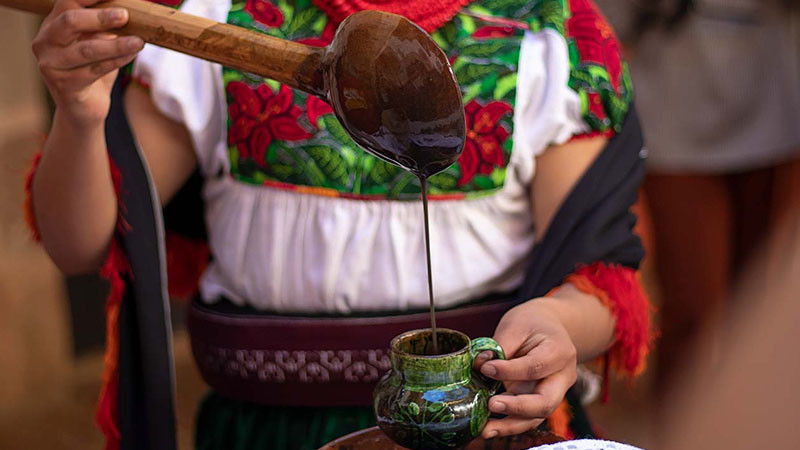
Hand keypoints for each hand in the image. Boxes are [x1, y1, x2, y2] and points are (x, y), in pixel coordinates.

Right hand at [32, 0, 144, 126]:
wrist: (84, 107)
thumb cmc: (92, 69)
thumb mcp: (96, 41)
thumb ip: (104, 25)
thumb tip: (131, 8)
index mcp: (52, 24)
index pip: (67, 1)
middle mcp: (45, 42)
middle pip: (70, 21)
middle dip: (100, 17)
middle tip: (125, 15)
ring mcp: (51, 64)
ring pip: (86, 49)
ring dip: (116, 44)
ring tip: (139, 41)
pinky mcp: (64, 85)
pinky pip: (95, 70)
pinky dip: (117, 61)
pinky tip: (132, 55)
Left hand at [475, 300, 577, 438]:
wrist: (550, 327)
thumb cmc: (533, 323)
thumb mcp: (517, 325)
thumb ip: (499, 346)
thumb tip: (478, 364)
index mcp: (559, 352)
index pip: (535, 367)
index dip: (509, 371)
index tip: (485, 368)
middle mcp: (562, 378)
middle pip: (545, 402)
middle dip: (517, 408)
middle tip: (491, 405)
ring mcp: (553, 393)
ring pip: (537, 417)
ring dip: (510, 426)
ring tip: (484, 429)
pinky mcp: (540, 401)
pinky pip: (527, 418)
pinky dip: (509, 424)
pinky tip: (489, 427)